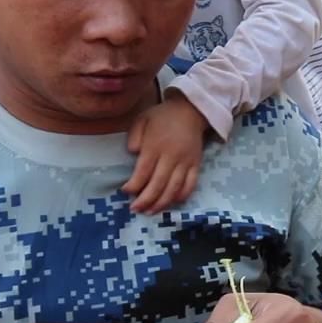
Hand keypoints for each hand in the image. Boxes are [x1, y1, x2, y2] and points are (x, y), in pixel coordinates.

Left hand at [122, 93, 209, 213]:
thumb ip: (134, 136)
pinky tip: (171, 203)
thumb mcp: (142, 119)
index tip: (125, 191)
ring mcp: (186, 162)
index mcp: (156, 145)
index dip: (134, 185)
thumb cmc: (162, 116)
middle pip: (158, 184)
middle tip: (135, 209)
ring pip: (173, 188)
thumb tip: (133, 153)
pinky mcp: (196, 165)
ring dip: (161, 203)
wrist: (191, 110)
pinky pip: (190, 185)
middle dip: (145, 200)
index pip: (143, 171)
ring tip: (150, 212)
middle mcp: (171, 156)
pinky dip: (181, 196)